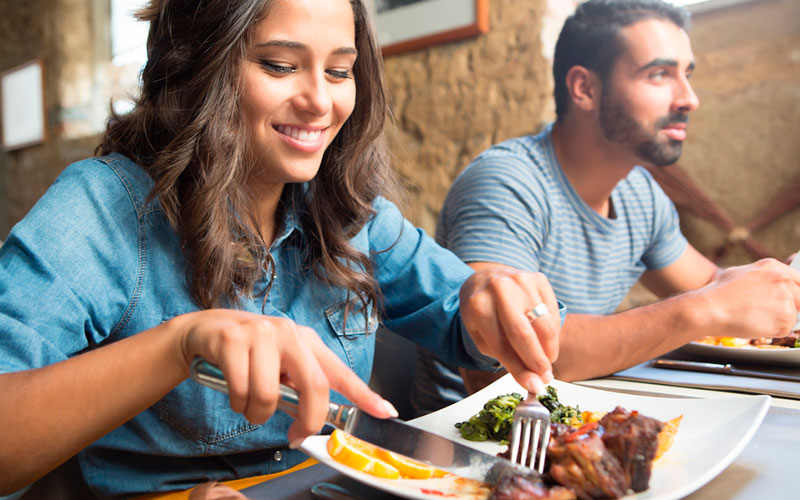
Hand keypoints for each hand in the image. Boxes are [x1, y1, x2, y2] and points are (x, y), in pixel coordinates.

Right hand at [171, 310, 396, 446]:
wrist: (204, 332)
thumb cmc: (248, 354)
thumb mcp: (279, 365)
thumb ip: (299, 386)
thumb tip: (314, 419)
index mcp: (306, 341)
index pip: (340, 371)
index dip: (364, 394)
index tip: (385, 411)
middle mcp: (288, 332)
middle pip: (314, 386)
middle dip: (308, 421)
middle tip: (296, 436)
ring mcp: (260, 334)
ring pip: (269, 396)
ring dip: (257, 415)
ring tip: (249, 405)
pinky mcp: (232, 340)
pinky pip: (241, 391)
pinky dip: (237, 405)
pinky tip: (234, 393)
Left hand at [459, 266, 559, 394]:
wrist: (486, 278)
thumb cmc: (483, 312)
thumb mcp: (482, 336)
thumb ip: (507, 358)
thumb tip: (534, 382)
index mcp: (478, 306)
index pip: (503, 346)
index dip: (521, 370)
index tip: (534, 387)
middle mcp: (500, 289)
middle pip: (526, 335)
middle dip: (538, 362)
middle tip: (545, 378)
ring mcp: (521, 281)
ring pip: (545, 325)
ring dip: (549, 349)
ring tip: (545, 361)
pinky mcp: (539, 279)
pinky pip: (553, 313)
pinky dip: (552, 332)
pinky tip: (544, 339)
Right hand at [697, 258, 799, 337]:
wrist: (709, 308)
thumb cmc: (718, 293)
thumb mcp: (739, 273)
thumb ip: (760, 277)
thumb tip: (767, 286)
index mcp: (772, 266)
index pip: (798, 281)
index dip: (793, 294)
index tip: (787, 302)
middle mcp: (783, 279)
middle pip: (799, 300)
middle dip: (784, 309)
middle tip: (762, 313)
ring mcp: (785, 297)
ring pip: (791, 316)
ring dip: (775, 321)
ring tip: (752, 317)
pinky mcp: (785, 316)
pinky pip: (784, 329)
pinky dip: (771, 331)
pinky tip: (753, 324)